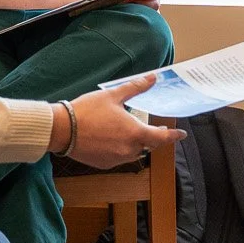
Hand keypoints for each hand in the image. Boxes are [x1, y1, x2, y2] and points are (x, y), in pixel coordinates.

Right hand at [62, 75, 182, 166]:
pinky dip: (121, 149)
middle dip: (153, 137)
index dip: (173, 136)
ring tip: (132, 132)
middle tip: (156, 129)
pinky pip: (119, 158)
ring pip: (134, 152)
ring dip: (136, 144)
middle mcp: (129, 150)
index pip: (162, 138)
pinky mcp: (104, 164)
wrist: (62, 130)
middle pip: (148, 145)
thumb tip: (153, 78)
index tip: (181, 134)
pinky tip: (113, 140)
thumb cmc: (87, 111)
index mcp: (135, 133)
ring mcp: (116, 159)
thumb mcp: (112, 95)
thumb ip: (135, 88)